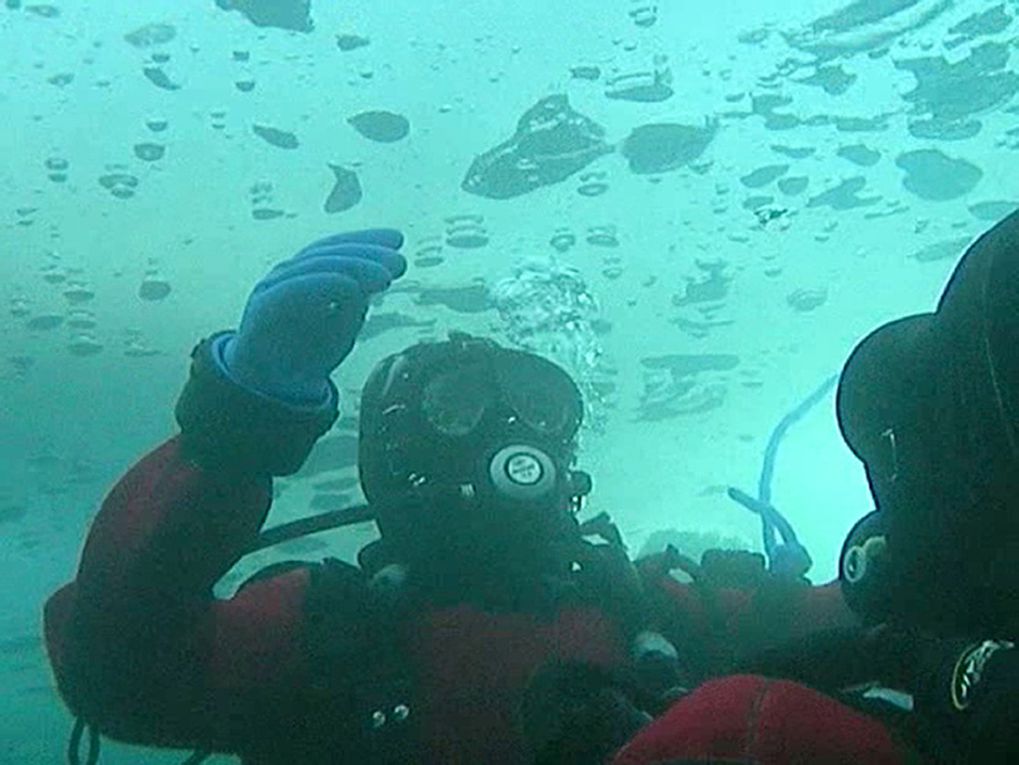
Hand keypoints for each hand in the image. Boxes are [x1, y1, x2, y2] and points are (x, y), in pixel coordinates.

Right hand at [219, 229, 405, 401]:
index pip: (338, 248)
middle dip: (366, 252)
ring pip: (315, 266)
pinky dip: (323, 284)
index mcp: (308, 273)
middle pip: (329, 253)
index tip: (398, 240)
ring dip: (353, 267)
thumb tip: (380, 275)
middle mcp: (290, 273)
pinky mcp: (264, 306)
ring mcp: (274, 286)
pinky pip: (293, 289)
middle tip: (399, 262)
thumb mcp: (343, 323)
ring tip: (385, 278)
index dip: (367, 241)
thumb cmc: (310, 349)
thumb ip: (357, 300)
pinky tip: (351, 287)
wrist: (271, 384)